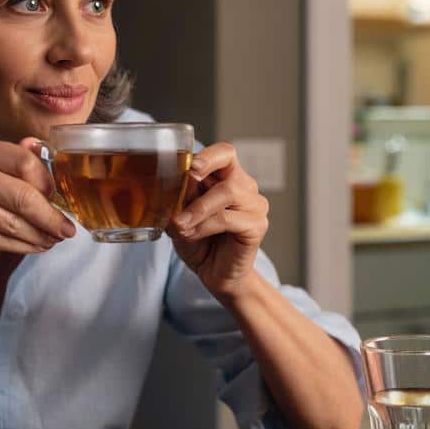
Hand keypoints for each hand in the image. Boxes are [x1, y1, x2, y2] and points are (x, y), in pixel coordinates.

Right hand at [0, 135, 75, 269]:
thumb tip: (40, 146)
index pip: (25, 161)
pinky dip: (25, 245)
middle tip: (67, 229)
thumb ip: (4, 158)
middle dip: (51, 216)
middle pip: (25, 195)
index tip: (56, 197)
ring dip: (42, 234)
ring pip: (17, 221)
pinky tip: (36, 246)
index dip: (47, 183)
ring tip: (54, 240)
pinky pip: (4, 239)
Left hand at [167, 143, 268, 298]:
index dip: (209, 156)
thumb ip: (180, 196)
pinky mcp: (257, 225)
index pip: (225, 153)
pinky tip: (192, 235)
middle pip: (228, 171)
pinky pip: (229, 218)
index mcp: (228, 177)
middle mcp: (245, 187)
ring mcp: (255, 205)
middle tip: (176, 204)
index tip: (189, 167)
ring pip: (228, 192)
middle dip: (197, 186)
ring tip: (181, 226)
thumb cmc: (199, 242)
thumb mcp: (181, 214)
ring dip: (198, 210)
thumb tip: (172, 180)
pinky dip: (205, 226)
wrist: (215, 275)